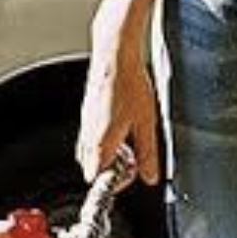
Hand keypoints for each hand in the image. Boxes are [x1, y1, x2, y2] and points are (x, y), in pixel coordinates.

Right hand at [77, 30, 161, 186]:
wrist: (115, 56)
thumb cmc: (130, 85)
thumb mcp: (146, 124)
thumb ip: (147, 154)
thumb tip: (151, 176)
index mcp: (102, 142)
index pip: (97, 176)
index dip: (114, 180)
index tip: (130, 173)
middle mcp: (89, 135)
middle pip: (91, 166)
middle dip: (110, 167)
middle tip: (131, 158)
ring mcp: (85, 123)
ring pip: (89, 151)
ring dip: (106, 153)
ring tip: (127, 141)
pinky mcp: (87, 113)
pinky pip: (90, 136)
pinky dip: (103, 139)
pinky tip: (119, 125)